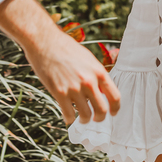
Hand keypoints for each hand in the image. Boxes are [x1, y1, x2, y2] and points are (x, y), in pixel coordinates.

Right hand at [0, 0, 120, 125]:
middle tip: (96, 119)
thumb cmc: (66, 48)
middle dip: (100, 118)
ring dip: (84, 119)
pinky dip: (69, 119)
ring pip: (85, 115)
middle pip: (102, 110)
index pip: (115, 96)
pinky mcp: (59, 93)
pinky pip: (68, 114)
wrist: (45, 42)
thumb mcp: (88, 59)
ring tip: (82, 118)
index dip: (116, 108)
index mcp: (99, 71)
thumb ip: (96, 74)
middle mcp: (89, 81)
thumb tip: (102, 91)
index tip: (113, 113)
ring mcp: (74, 88)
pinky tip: (68, 117)